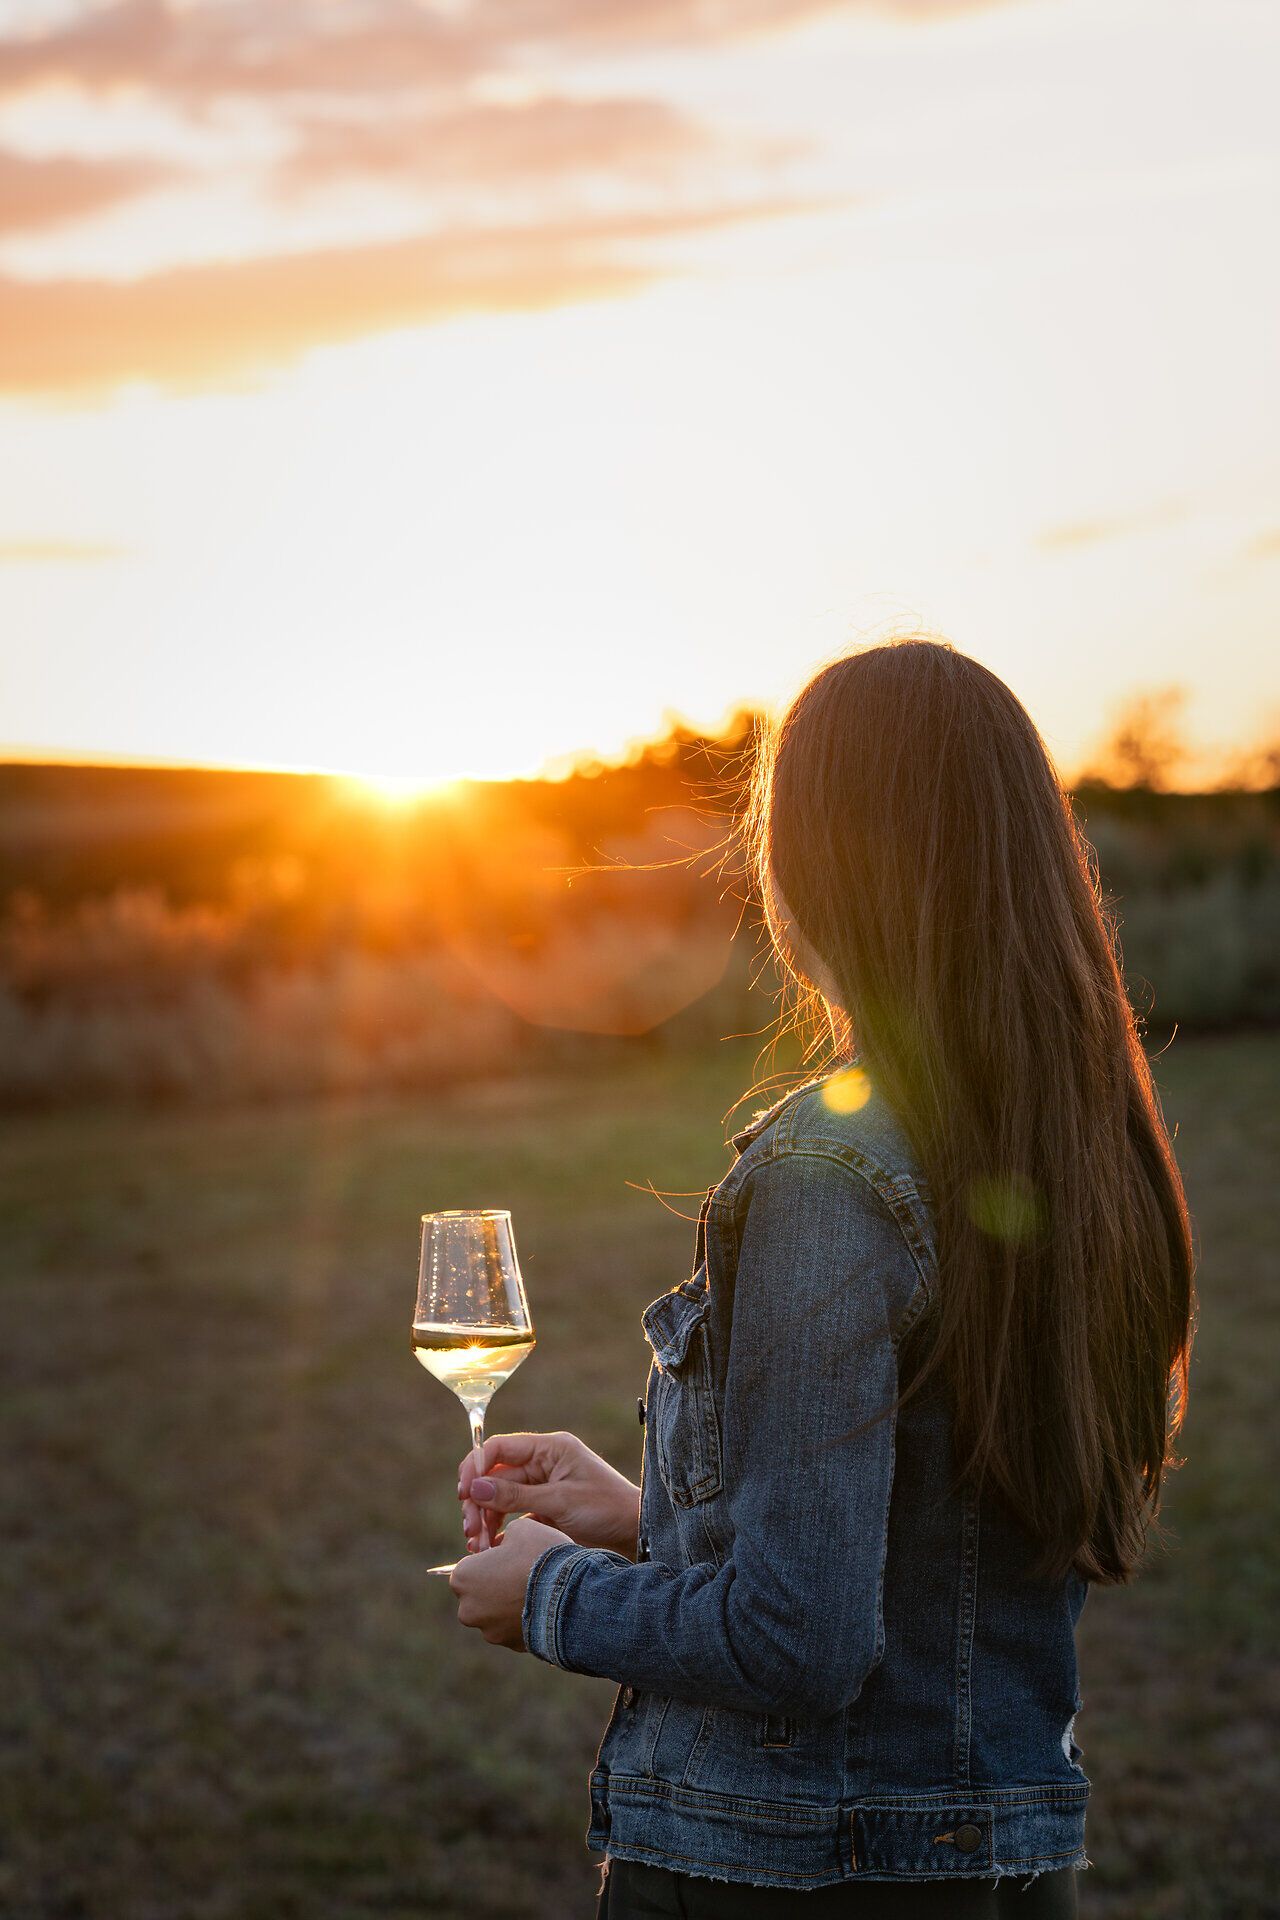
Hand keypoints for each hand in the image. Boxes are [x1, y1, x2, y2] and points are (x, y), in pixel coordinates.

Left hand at [449, 1516, 570, 1648]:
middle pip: (479, 1594)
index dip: (489, 1560)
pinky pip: (514, 1628)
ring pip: (496, 1614)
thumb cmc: (541, 1555)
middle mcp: (468, 1609)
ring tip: (537, 1591)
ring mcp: (489, 1631)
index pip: (468, 1567)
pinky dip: (524, 1620)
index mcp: (463, 1578)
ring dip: (510, 1605)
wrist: (571, 1594)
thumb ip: (505, 1536)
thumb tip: (505, 1547)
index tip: (509, 1557)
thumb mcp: (521, 1528)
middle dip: (495, 1585)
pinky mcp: (510, 1646)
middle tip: (522, 1573)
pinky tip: (544, 1607)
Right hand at [458, 1430, 639, 1557]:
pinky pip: (511, 1516)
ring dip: (484, 1520)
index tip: (464, 1493)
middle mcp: (542, 1464)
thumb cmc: (606, 1510)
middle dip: (477, 1502)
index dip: (476, 1466)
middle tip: (471, 1532)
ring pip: (498, 1498)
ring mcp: (542, 1488)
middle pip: (494, 1476)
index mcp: (549, 1449)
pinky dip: (498, 1531)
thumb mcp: (560, 1502)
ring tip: (478, 1546)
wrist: (636, 1536)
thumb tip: (474, 1486)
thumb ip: (515, 1494)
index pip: (499, 1448)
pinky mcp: (543, 1511)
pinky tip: (489, 1548)